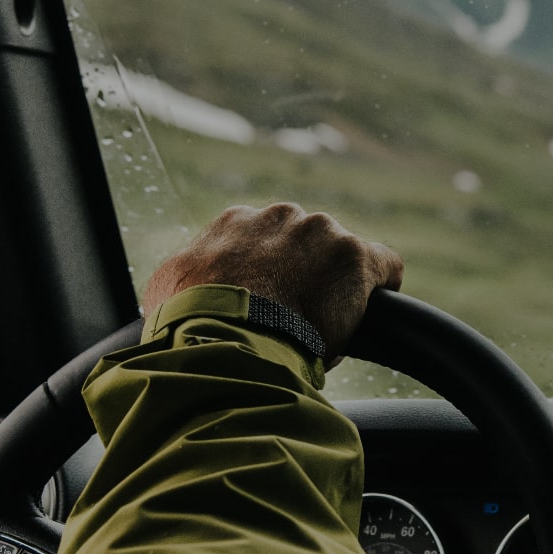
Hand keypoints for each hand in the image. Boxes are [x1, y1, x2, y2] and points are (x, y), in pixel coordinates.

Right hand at [142, 203, 403, 362]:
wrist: (223, 336)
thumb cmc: (189, 320)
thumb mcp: (168, 289)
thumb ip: (187, 276)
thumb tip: (182, 291)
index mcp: (237, 222)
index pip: (265, 243)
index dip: (271, 278)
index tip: (270, 306)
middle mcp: (280, 217)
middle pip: (306, 247)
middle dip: (304, 279)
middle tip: (295, 321)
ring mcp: (321, 232)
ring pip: (340, 260)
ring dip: (335, 288)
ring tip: (323, 329)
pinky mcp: (356, 257)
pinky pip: (384, 266)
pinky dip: (380, 290)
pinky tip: (370, 315)